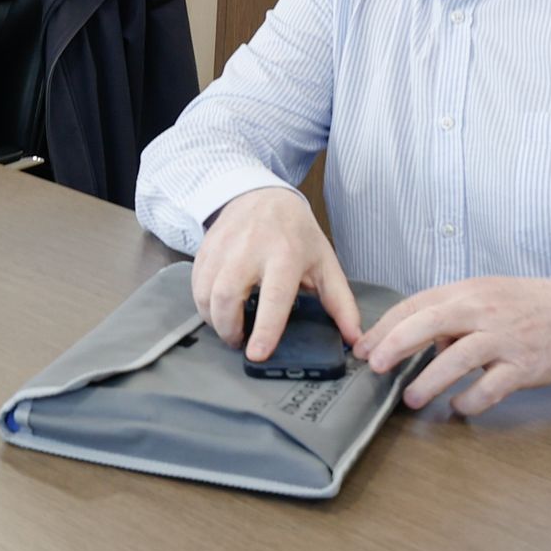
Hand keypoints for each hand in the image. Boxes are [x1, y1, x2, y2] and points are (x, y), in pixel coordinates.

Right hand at [192, 186, 364, 361]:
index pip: (274, 297)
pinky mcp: (206, 247)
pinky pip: (195, 283)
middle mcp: (250, 249)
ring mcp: (224, 247)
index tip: (257, 354)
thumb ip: (341, 304)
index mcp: (286, 255)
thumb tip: (355, 339)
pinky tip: (216, 309)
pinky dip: (202, 304)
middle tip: (239, 342)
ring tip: (228, 329)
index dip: (265, 329)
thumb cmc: (297, 235)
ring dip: (213, 320)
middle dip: (228, 328)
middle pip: (227, 296)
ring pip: (205, 292)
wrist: (263, 196)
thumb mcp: (326, 264)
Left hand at [360, 277, 550, 418]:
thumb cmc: (525, 306)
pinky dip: (470, 400)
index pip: (416, 304)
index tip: (363, 348)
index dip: (386, 327)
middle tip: (375, 366)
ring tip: (411, 398)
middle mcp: (483, 312)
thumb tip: (415, 340)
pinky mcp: (524, 366)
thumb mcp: (483, 296)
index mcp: (467, 292)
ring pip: (459, 358)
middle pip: (431, 323)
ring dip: (430, 381)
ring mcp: (504, 339)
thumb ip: (448, 315)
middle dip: (397, 344)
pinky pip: (491, 388)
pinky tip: (459, 406)